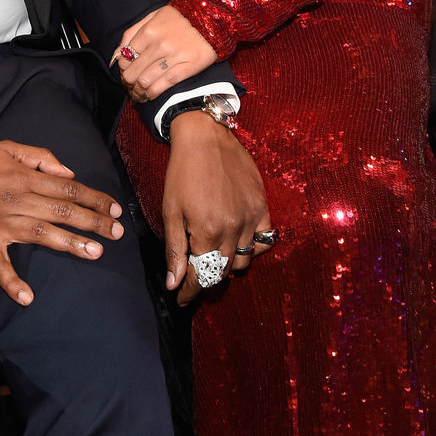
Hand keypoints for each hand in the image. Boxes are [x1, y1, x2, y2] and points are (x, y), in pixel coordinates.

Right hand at [0, 134, 124, 304]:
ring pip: (42, 235)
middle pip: (63, 212)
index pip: (68, 189)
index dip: (94, 198)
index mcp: (24, 177)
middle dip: (94, 222)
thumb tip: (68, 173)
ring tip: (95, 253)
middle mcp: (17, 200)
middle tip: (118, 233)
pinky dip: (11, 282)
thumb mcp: (7, 148)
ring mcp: (0, 224)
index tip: (115, 208)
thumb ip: (40, 157)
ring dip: (70, 244)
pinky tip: (27, 297)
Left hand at [114, 4, 216, 100]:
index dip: (123, 69)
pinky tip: (150, 95)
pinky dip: (153, 93)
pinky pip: (164, 85)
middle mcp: (159, 44)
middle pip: (133, 72)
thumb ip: (133, 32)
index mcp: (149, 31)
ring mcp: (174, 57)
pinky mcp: (187, 67)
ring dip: (139, 91)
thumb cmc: (180, 19)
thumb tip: (118, 53)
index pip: (125, 57)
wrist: (212, 21)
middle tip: (130, 87)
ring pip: (146, 81)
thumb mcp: (154, 16)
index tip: (125, 73)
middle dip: (128, 83)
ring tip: (138, 94)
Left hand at [161, 114, 272, 306]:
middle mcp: (232, 229)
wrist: (205, 137)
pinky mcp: (262, 206)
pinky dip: (252, 248)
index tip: (181, 299)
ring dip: (228, 264)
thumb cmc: (182, 172)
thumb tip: (173, 283)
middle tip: (194, 277)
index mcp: (207, 232)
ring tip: (214, 257)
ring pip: (244, 260)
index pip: (201, 276)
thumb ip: (175, 250)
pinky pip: (264, 240)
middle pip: (222, 270)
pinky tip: (239, 243)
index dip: (190, 291)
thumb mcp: (171, 211)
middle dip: (206, 278)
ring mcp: (250, 218)